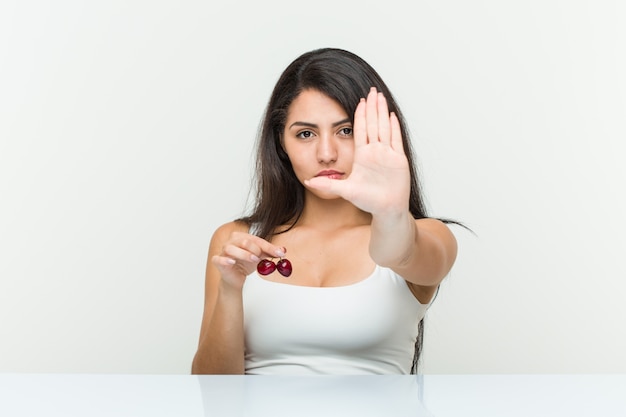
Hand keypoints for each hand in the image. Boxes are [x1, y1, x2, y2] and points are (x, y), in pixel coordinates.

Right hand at [212, 231, 285, 289]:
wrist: (236, 278)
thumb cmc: (246, 263)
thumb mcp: (260, 257)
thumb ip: (270, 252)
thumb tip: (283, 250)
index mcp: (242, 236)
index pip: (256, 240)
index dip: (269, 247)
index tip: (280, 253)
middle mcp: (231, 241)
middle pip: (244, 241)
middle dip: (255, 249)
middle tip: (262, 257)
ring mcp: (223, 251)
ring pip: (231, 249)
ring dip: (244, 254)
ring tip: (254, 259)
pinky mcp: (217, 261)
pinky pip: (218, 259)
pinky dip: (224, 260)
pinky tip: (232, 262)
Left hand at [305, 87, 410, 215]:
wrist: (386, 209)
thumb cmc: (368, 201)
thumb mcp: (345, 190)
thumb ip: (328, 184)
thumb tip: (308, 181)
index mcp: (362, 155)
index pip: (360, 130)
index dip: (360, 115)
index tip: (359, 100)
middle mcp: (375, 152)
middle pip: (373, 124)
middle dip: (372, 106)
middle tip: (371, 89)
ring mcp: (387, 154)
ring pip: (384, 127)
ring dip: (382, 111)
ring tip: (380, 96)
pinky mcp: (398, 159)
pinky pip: (396, 139)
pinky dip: (393, 127)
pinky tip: (391, 115)